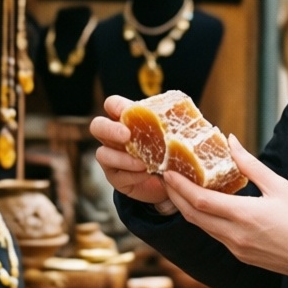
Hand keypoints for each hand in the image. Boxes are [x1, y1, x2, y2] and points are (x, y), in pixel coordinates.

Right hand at [90, 95, 173, 211]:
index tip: (125, 111)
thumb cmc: (170, 152)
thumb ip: (172, 126)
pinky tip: (145, 174)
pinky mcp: (115, 177)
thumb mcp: (172, 137)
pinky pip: (117, 174)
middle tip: (126, 136)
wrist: (170, 182)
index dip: (115, 106)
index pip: (112, 105)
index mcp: (126, 120)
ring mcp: (111, 157)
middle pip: (97, 126)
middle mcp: (114, 137)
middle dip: (110, 130)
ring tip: (143, 163)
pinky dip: (132, 174)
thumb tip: (189, 115)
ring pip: (103, 153)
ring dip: (123, 158)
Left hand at [162, 135, 287, 275]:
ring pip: (202, 227)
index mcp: (244, 215)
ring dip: (187, 209)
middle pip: (193, 216)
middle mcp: (235, 235)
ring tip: (180, 190)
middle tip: (166, 179)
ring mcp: (236, 248)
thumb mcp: (279, 186)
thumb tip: (231, 142)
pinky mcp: (240, 255)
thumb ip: (250, 165)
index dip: (180, 187)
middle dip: (175, 197)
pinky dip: (204, 219)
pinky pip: (214, 235)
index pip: (201, 201)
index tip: (168, 173)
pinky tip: (204, 207)